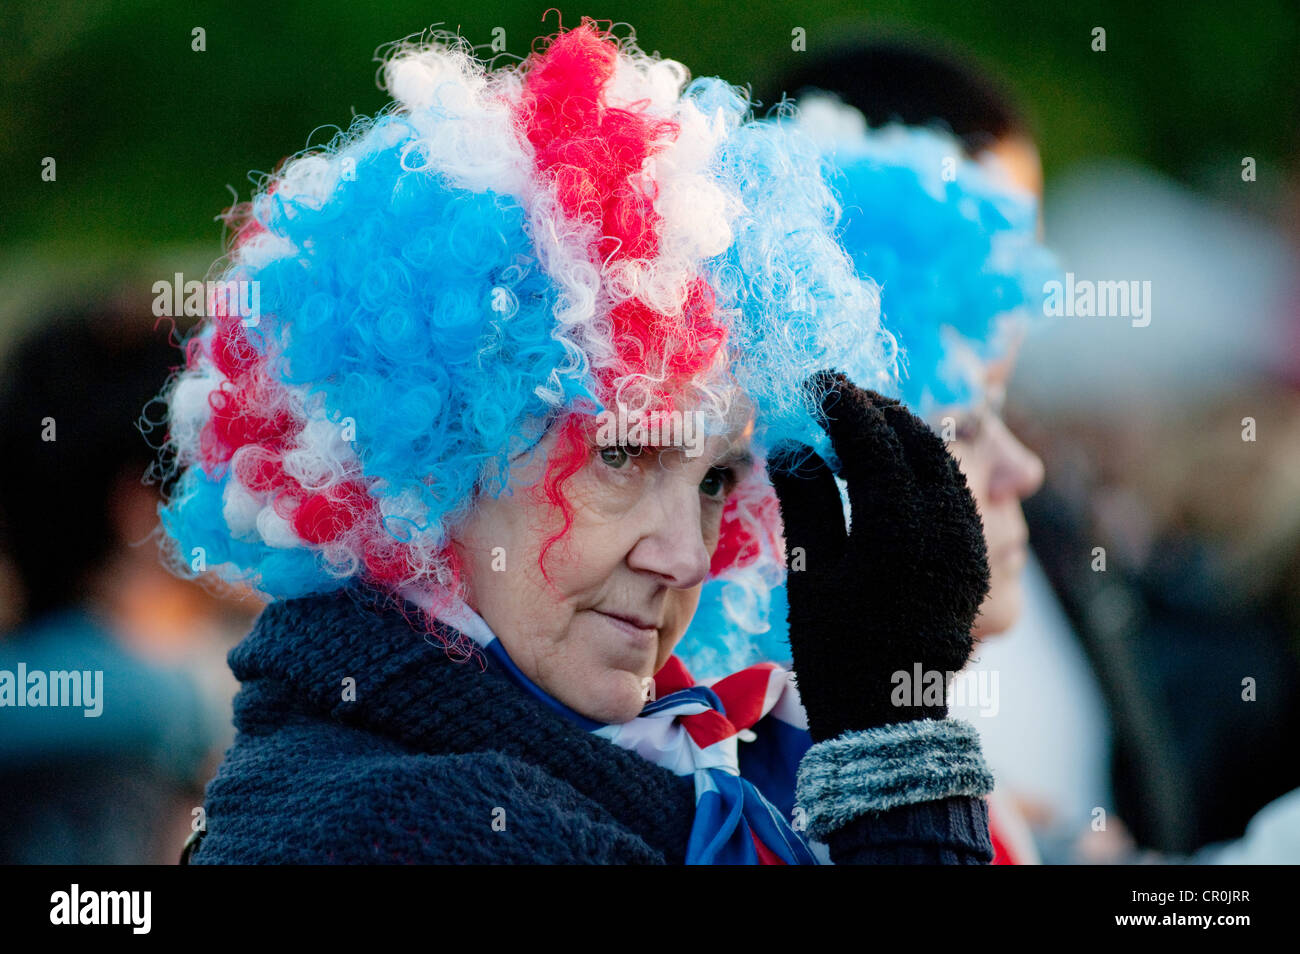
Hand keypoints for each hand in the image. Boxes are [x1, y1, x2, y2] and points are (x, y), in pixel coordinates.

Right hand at [769, 370, 989, 743]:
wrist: (888, 720)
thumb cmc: (835, 651)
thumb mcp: (809, 575)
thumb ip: (805, 502)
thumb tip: (792, 446)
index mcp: (897, 529)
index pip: (874, 440)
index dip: (844, 404)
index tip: (818, 381)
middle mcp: (946, 526)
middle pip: (919, 440)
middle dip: (878, 410)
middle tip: (838, 398)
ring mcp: (970, 541)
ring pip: (945, 462)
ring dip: (905, 434)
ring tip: (863, 426)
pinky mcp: (977, 556)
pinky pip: (955, 490)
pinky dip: (925, 466)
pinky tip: (895, 469)